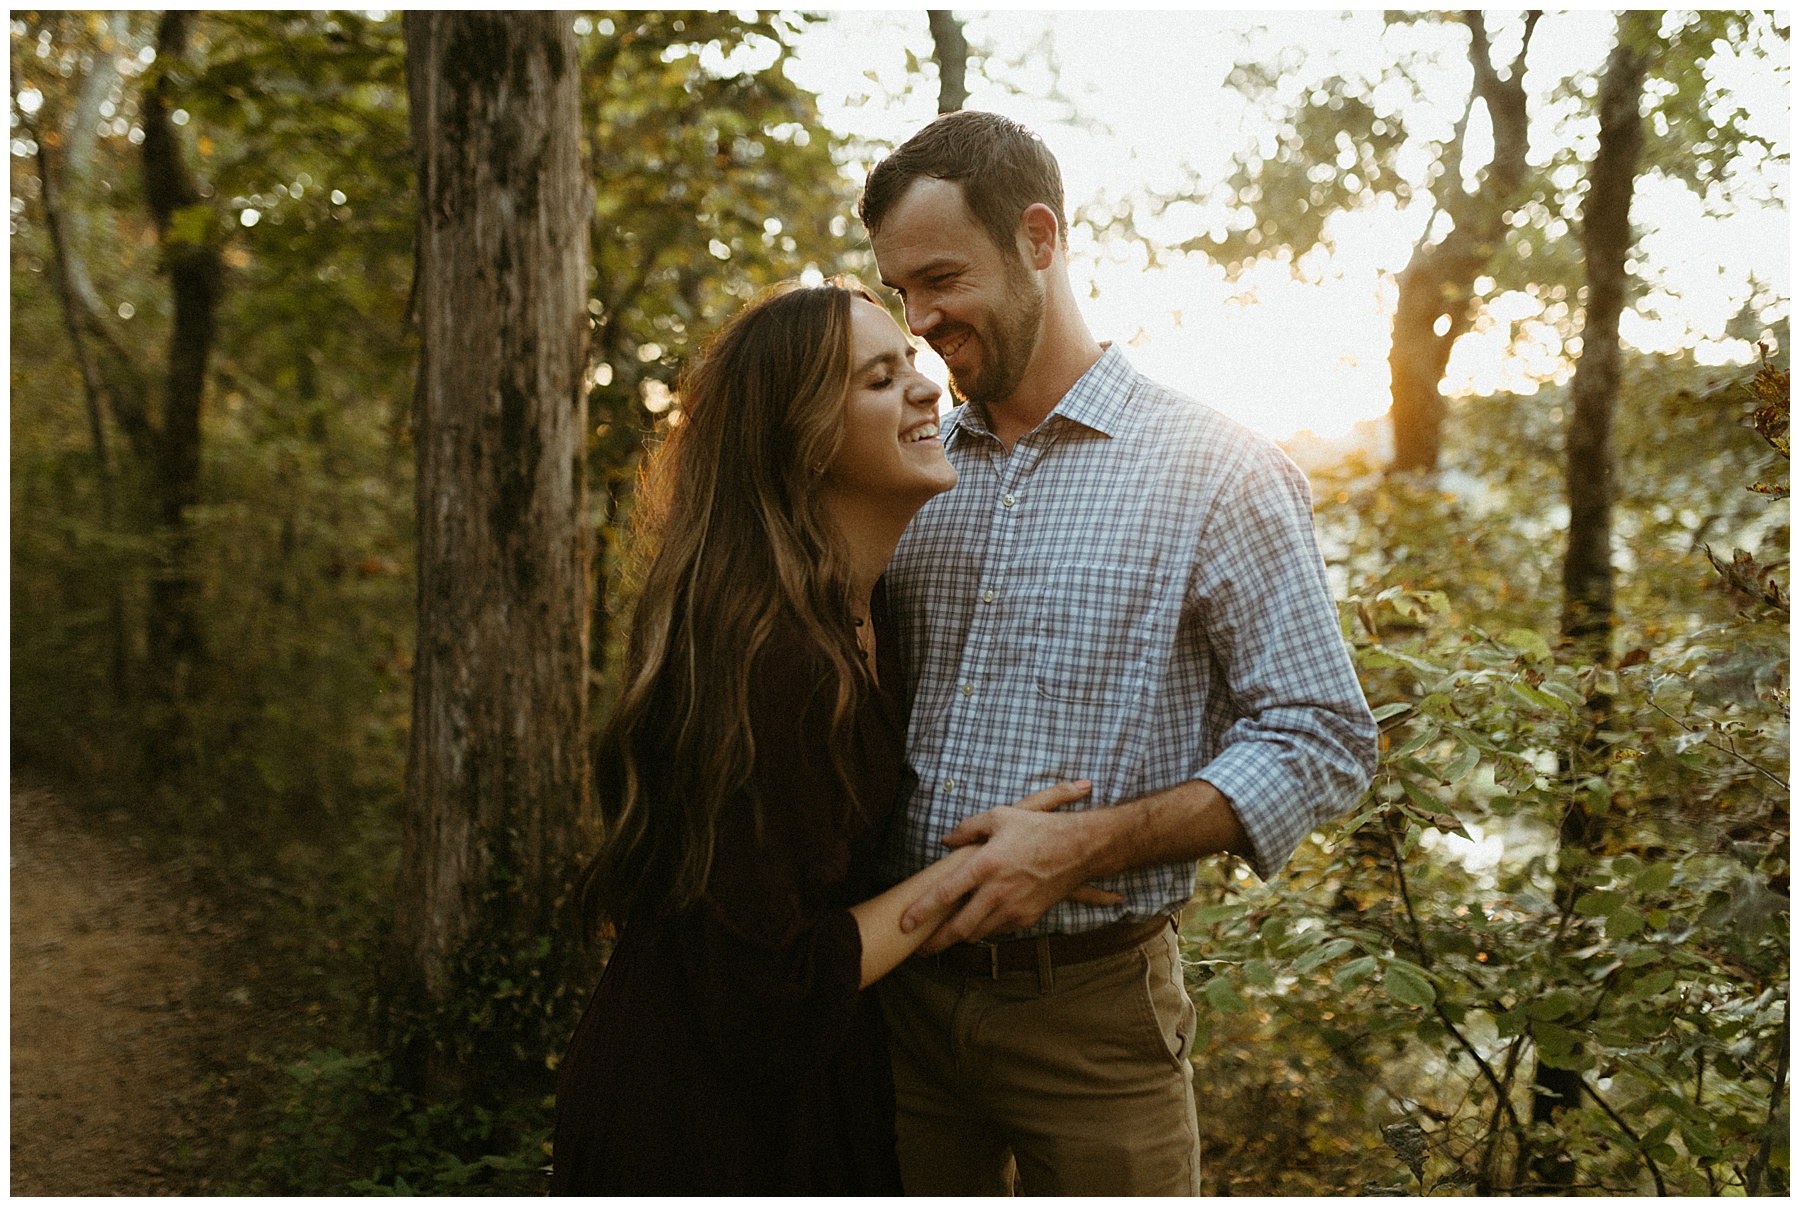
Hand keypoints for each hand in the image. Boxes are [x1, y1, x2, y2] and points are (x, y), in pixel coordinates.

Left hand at [902, 779, 1124, 954]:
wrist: (1079, 849)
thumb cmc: (1038, 829)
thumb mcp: (1000, 817)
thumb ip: (968, 828)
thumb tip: (946, 840)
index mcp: (985, 865)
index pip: (945, 894)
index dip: (922, 911)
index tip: (904, 923)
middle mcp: (997, 891)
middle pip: (959, 927)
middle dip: (936, 941)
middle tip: (919, 947)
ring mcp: (1013, 908)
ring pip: (977, 933)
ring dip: (959, 937)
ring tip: (942, 939)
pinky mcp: (1026, 917)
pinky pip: (998, 930)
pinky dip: (984, 929)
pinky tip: (976, 924)